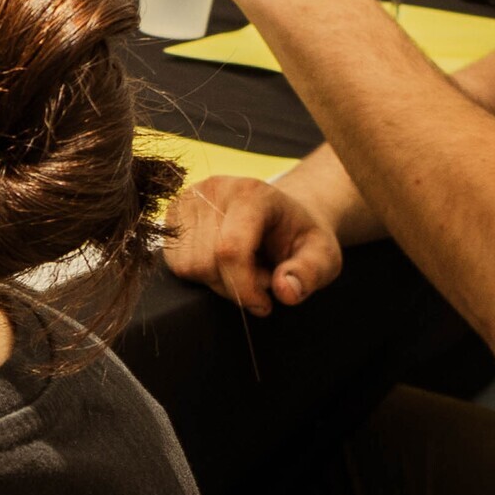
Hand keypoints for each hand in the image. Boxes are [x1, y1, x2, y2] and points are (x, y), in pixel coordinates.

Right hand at [165, 175, 342, 315]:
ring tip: (243, 269)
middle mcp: (212, 190)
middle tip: (260, 277)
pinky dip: (200, 274)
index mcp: (251, 193)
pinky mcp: (171, 216)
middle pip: (204, 262)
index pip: (230, 250)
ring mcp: (187, 200)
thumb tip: (285, 292)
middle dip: (233, 284)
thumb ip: (310, 273)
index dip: (244, 288)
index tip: (264, 305)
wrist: (281, 214)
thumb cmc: (300, 236)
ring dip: (215, 281)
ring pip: (186, 266)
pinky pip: (175, 263)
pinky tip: (222, 264)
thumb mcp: (323, 254)